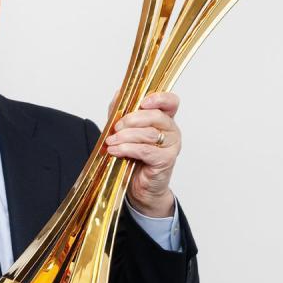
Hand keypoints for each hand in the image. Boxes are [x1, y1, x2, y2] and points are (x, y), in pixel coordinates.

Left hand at [105, 91, 180, 216]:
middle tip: (115, 128)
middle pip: (156, 116)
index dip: (159, 98)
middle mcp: (172, 131)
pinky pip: (145, 150)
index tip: (142, 102)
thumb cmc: (135, 159)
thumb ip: (122, 113)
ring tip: (111, 142)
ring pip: (149, 133)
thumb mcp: (125, 133)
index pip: (170, 102)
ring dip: (125, 136)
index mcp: (165, 120)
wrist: (140, 188)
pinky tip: (115, 151)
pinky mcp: (165, 160)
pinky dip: (127, 149)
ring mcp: (171, 146)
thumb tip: (118, 94)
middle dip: (131, 119)